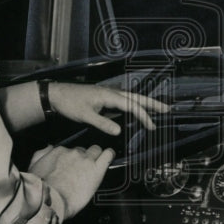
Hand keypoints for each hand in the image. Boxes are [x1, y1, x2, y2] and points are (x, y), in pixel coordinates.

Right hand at [28, 144, 113, 220]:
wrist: (50, 201)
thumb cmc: (41, 189)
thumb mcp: (34, 167)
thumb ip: (41, 154)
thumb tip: (48, 148)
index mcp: (59, 152)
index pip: (69, 150)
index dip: (71, 159)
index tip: (70, 166)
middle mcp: (73, 153)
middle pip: (83, 150)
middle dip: (83, 158)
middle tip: (81, 170)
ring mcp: (86, 160)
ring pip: (96, 150)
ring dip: (96, 156)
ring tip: (94, 166)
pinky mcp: (97, 170)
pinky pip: (108, 155)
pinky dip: (109, 155)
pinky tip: (109, 158)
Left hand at [48, 83, 169, 134]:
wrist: (57, 95)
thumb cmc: (70, 104)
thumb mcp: (85, 115)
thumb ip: (102, 123)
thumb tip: (119, 130)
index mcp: (109, 95)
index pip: (132, 105)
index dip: (143, 116)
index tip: (152, 126)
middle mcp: (112, 92)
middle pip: (136, 97)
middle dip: (152, 104)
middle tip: (167, 109)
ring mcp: (108, 94)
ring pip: (131, 98)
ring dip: (144, 103)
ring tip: (157, 109)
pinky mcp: (104, 98)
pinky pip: (124, 101)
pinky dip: (133, 105)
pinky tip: (136, 110)